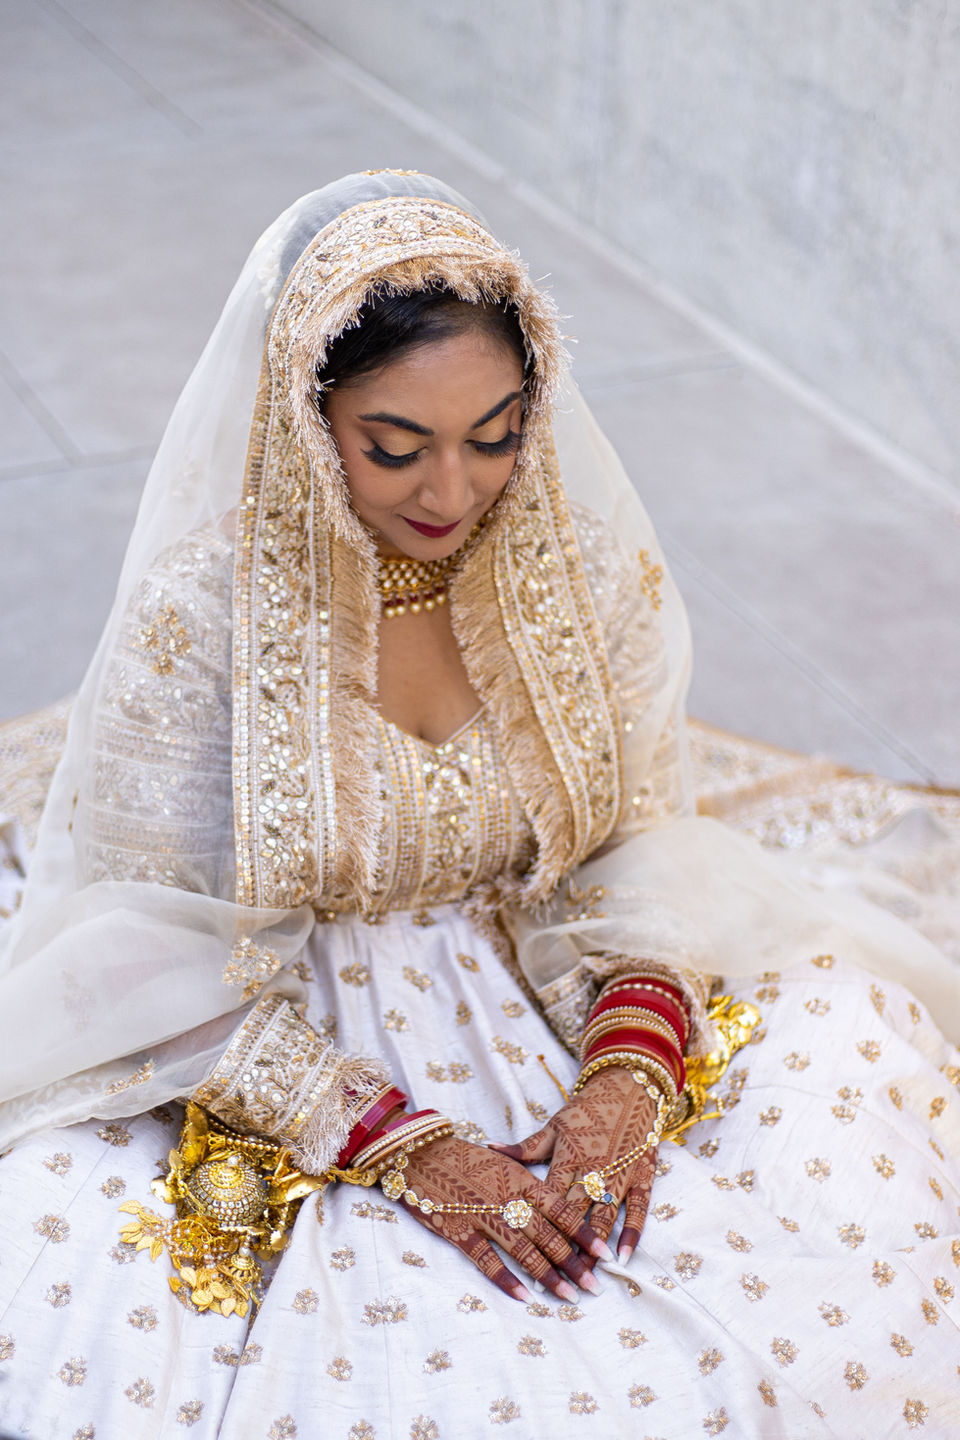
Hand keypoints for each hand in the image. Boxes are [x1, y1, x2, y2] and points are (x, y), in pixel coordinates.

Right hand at [397, 1134, 610, 1301]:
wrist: (421, 1153)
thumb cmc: (467, 1159)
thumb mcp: (504, 1163)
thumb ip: (530, 1185)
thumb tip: (562, 1208)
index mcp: (521, 1179)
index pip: (562, 1209)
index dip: (585, 1234)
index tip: (606, 1255)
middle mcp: (507, 1197)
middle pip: (548, 1234)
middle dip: (574, 1263)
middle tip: (595, 1287)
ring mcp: (483, 1214)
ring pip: (524, 1250)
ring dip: (548, 1276)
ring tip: (569, 1297)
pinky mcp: (458, 1229)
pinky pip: (487, 1259)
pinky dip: (506, 1279)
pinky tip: (524, 1297)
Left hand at [489, 1066, 658, 1263]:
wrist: (629, 1088)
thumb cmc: (586, 1111)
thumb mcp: (554, 1127)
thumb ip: (525, 1148)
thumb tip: (488, 1148)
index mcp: (567, 1158)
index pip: (548, 1201)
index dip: (537, 1229)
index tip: (526, 1256)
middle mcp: (592, 1169)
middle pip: (574, 1217)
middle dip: (565, 1251)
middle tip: (557, 1283)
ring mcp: (619, 1174)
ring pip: (604, 1218)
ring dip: (595, 1250)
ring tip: (586, 1279)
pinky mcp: (642, 1175)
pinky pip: (638, 1209)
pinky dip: (632, 1233)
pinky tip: (623, 1258)